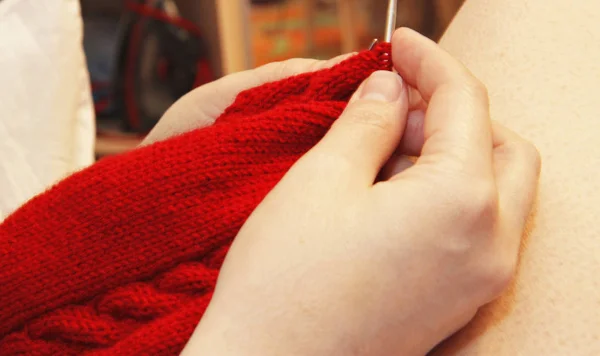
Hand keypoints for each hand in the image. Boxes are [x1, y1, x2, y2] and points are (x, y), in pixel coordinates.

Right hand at [182, 28, 540, 355]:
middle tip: (392, 102)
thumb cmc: (284, 283)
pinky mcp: (457, 304)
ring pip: (493, 190)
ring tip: (381, 149)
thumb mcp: (321, 179)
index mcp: (461, 203)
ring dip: (449, 154)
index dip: (430, 61)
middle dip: (453, 111)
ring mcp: (478, 282)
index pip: (465, 103)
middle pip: (500, 147)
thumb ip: (368, 122)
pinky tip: (391, 192)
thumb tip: (389, 89)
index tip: (400, 44)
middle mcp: (489, 247)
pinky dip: (446, 196)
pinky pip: (474, 230)